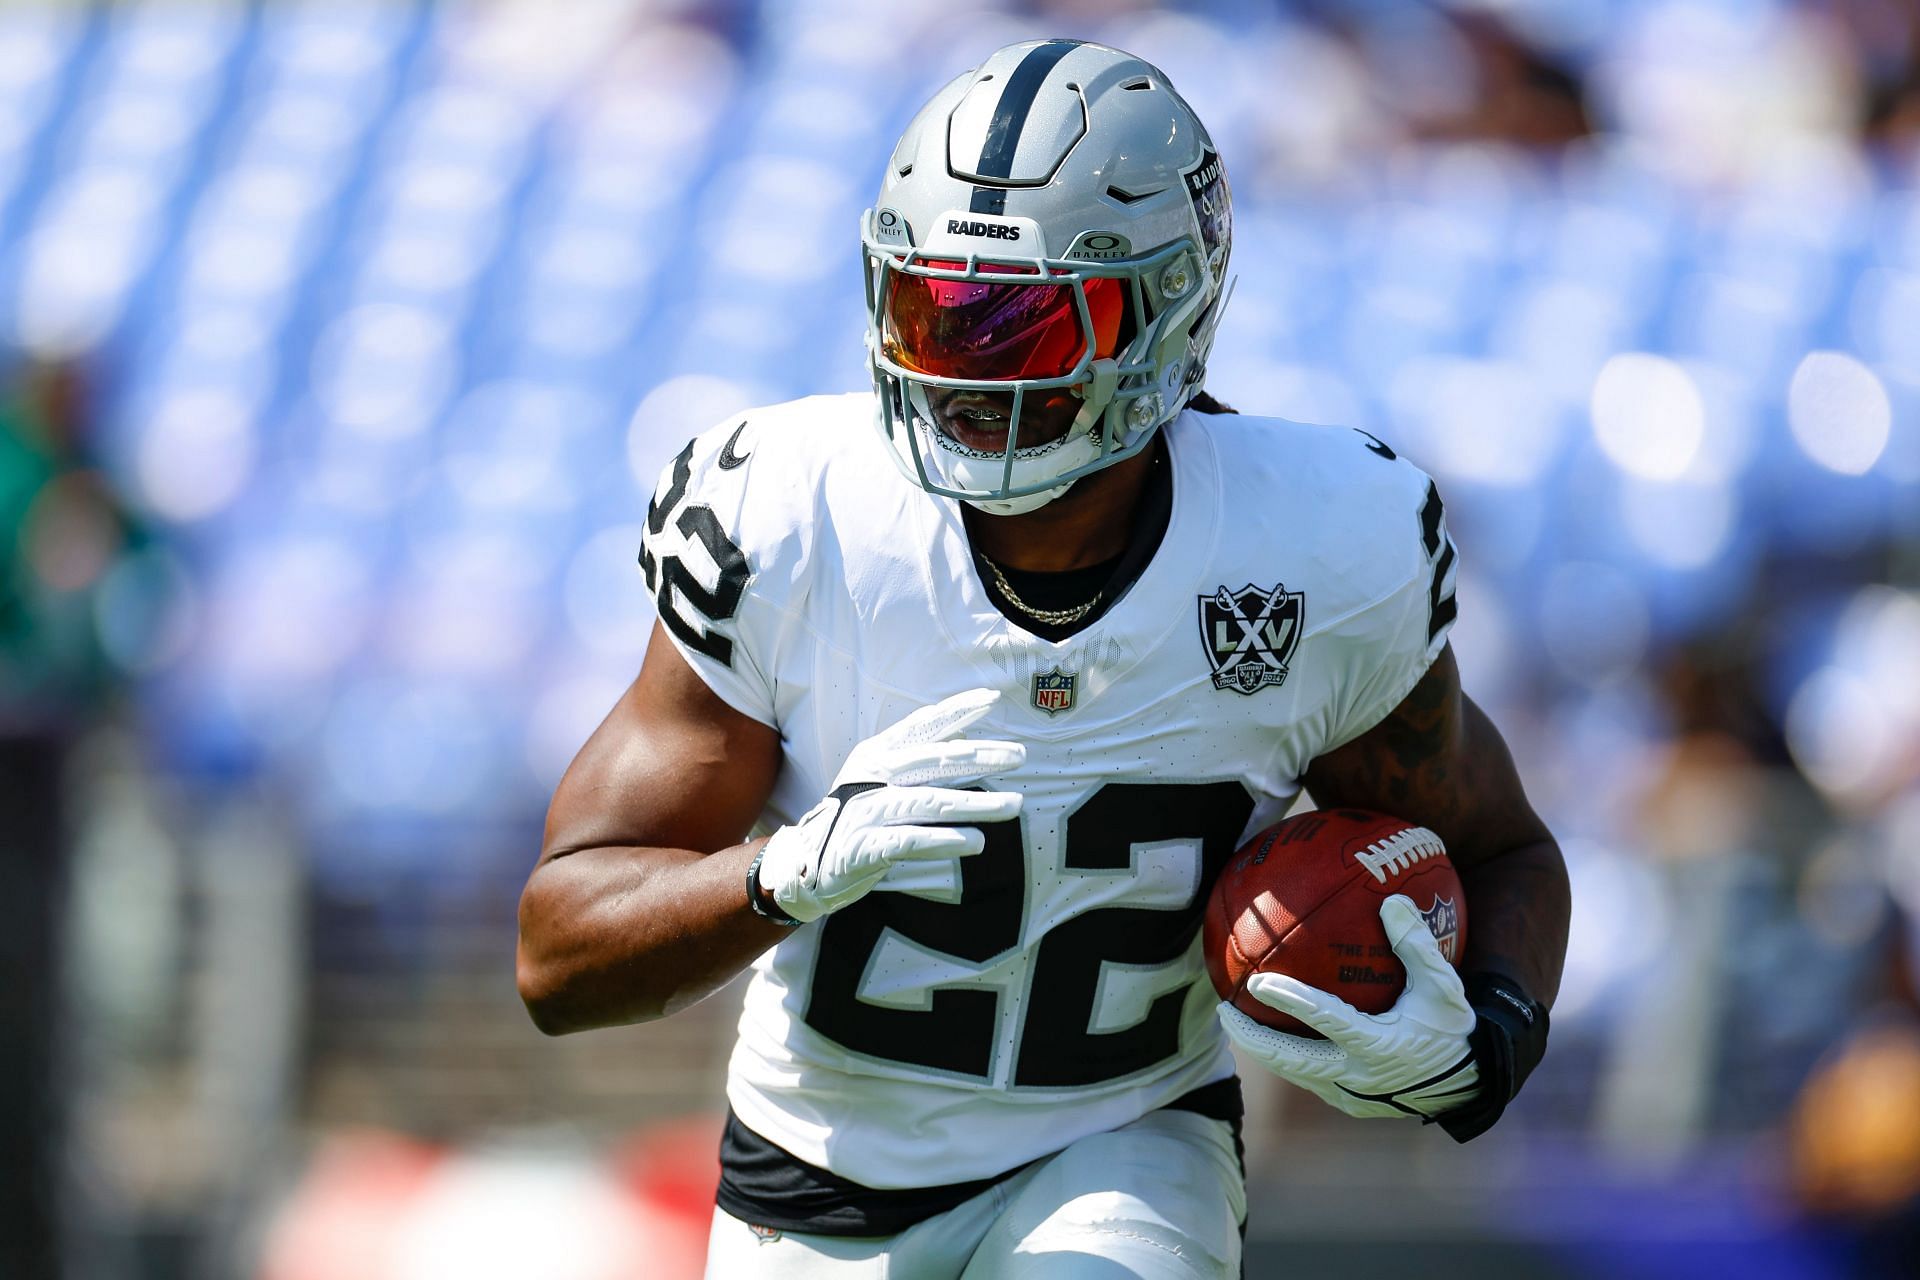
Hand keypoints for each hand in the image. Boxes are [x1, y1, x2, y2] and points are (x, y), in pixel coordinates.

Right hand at [756, 689, 1023, 922]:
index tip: (991, 698)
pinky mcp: (865, 846)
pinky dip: (945, 840)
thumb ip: (919, 760)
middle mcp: (872, 776)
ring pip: (930, 802)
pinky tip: (976, 842)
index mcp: (877, 754)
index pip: (922, 726)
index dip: (956, 709)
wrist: (804, 863)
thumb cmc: (853, 818)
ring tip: (1014, 806)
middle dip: (980, 756)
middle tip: (1019, 755)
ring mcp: (867, 810)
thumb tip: (966, 738)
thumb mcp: (880, 778)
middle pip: (933, 761)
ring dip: (975, 804)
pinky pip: (911, 840)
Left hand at [1218, 895, 1479, 1119]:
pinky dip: (1285, 1059)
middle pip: (1289, 1060)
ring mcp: (1351, 1095)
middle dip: (1251, 1036)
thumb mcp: (1444, 986)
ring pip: (1293, 1073)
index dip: (1290, 999)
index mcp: (1379, 1045)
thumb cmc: (1453, 1028)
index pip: (1324, 1020)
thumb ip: (1416, 944)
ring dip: (1262, 1050)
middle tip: (1224, 1010)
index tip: (1257, 980)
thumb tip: (1390, 901)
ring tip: (1236, 1023)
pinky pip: (1308, 1080)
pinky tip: (1272, 1038)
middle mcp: (1358, 1075)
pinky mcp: (1349, 1103)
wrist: (1470, 1083)